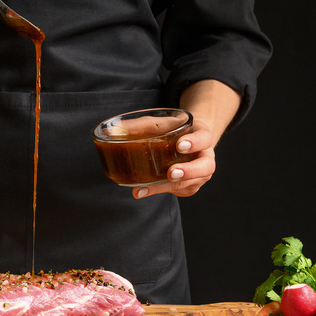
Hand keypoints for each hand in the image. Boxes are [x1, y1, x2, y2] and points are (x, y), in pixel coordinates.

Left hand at [132, 79, 240, 198]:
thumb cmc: (172, 130)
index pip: (205, 138)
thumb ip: (138, 126)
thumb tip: (109, 131)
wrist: (186, 140)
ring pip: (190, 184)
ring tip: (144, 189)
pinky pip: (177, 192)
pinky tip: (142, 191)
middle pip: (206, 167)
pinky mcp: (189, 186)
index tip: (180, 145)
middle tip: (172, 173)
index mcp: (202, 136)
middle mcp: (205, 157)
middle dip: (189, 171)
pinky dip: (159, 191)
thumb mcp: (159, 123)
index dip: (195, 142)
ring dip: (166, 187)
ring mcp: (199, 174)